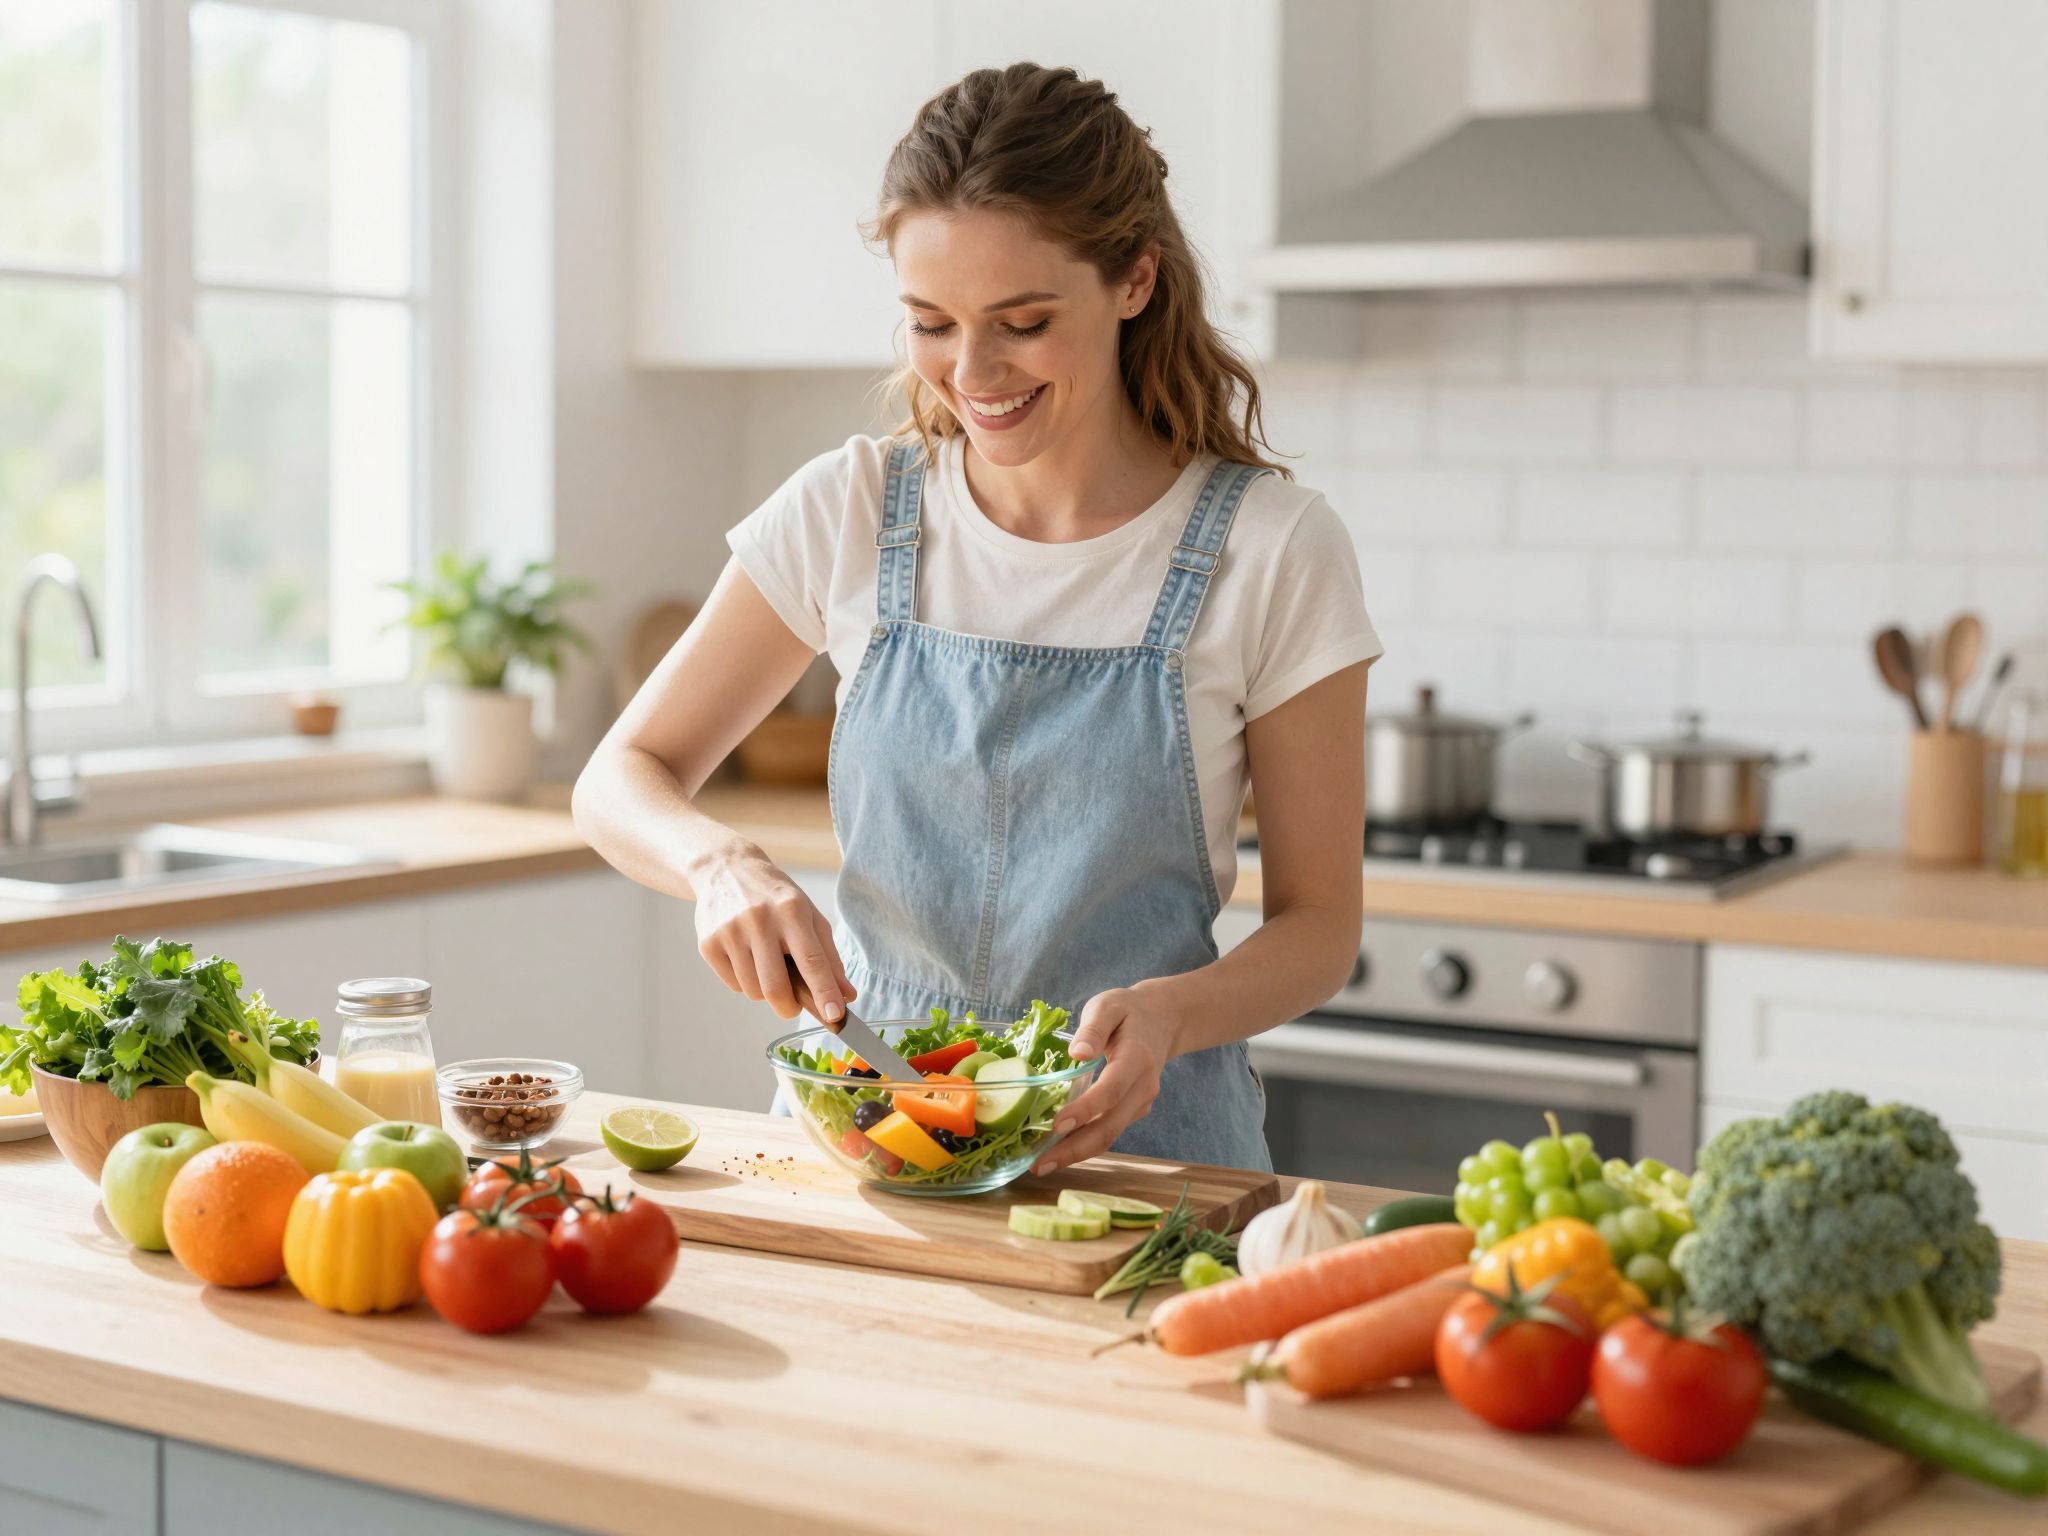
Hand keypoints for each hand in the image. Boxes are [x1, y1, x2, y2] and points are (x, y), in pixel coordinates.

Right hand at [693, 847, 854, 1022]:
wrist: (726, 869)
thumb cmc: (776, 897)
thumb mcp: (809, 915)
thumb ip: (829, 956)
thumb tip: (846, 996)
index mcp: (791, 911)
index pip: (811, 960)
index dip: (824, 992)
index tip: (835, 1016)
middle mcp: (759, 920)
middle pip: (776, 988)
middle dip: (789, 1008)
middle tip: (794, 1006)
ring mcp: (730, 932)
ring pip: (753, 991)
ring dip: (765, 991)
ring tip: (766, 964)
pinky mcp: (708, 943)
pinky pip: (733, 985)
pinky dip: (745, 982)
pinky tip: (746, 957)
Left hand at [1032, 984, 1178, 1175]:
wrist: (1163, 1020)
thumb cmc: (1128, 1011)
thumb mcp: (1109, 1006)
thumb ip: (1093, 1028)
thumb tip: (1076, 1054)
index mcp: (1137, 1058)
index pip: (1111, 1090)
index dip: (1086, 1110)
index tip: (1057, 1125)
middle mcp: (1143, 1087)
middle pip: (1110, 1126)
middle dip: (1074, 1149)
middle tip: (1040, 1164)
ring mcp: (1141, 1102)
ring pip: (1110, 1135)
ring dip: (1077, 1153)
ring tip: (1042, 1165)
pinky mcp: (1134, 1110)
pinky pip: (1110, 1131)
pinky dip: (1084, 1144)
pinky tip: (1057, 1150)